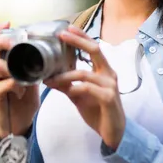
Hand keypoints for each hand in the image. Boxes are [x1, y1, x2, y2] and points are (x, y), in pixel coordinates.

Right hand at [0, 22, 39, 138]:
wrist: (19, 123)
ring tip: (26, 78)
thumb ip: (34, 65)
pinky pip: (3, 84)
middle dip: (1, 41)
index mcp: (1, 63)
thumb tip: (49, 51)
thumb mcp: (32, 78)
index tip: (8, 22)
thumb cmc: (24, 99)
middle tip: (13, 41)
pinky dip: (15, 85)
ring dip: (14, 69)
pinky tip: (21, 91)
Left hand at [45, 25, 125, 149]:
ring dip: (65, 75)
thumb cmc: (98, 111)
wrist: (113, 133)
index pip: (93, 48)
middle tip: (62, 35)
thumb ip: (67, 84)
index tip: (67, 29)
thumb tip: (49, 77)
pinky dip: (74, 88)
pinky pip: (88, 88)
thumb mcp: (79, 96)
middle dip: (78, 41)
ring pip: (84, 73)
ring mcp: (110, 86)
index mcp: (104, 71)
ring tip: (50, 79)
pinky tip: (66, 90)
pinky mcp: (108, 98)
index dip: (81, 37)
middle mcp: (109, 74)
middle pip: (95, 50)